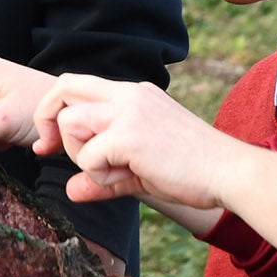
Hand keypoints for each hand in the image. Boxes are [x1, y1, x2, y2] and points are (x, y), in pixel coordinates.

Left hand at [33, 74, 228, 207]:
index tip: (46, 145)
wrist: (229, 172)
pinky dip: (99, 175)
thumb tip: (71, 191)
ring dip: (79, 154)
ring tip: (111, 172)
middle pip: (64, 87)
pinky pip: (89, 156)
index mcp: (133, 94)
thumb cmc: (191, 171)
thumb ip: (102, 178)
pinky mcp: (130, 136)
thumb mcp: (138, 172)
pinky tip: (127, 179)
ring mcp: (129, 111)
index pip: (75, 84)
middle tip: (46, 151)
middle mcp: (128, 94)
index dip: (53, 112)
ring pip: (70, 122)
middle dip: (47, 121)